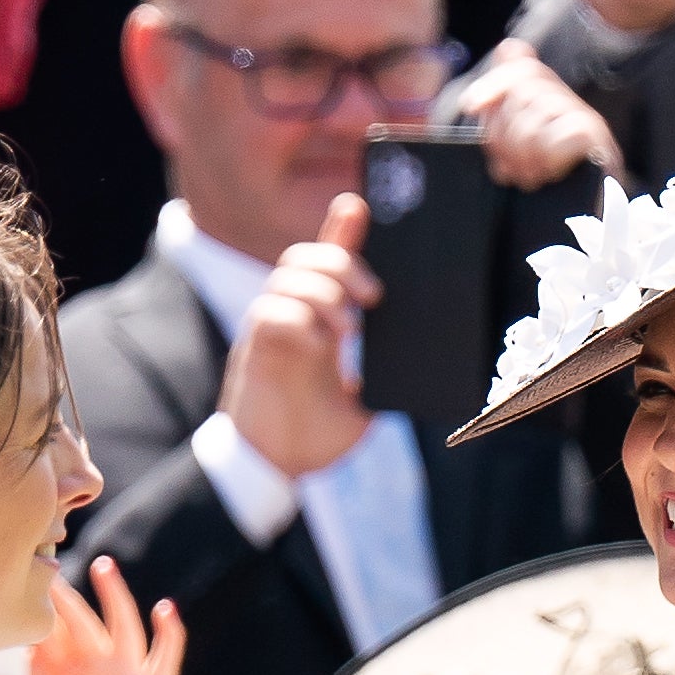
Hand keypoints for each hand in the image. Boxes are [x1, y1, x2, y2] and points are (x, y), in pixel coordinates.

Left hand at [20, 555, 186, 674]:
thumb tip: (29, 649)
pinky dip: (169, 633)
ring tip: (103, 566)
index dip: (36, 610)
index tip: (16, 580)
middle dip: (65, 595)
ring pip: (123, 625)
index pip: (50, 633)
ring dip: (115, 596)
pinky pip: (165, 656)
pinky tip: (165, 609)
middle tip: (48, 564)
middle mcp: (96, 669)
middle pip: (81, 621)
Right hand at [221, 191, 381, 479]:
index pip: (327, 260)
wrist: (275, 469)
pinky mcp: (255, 350)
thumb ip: (380, 377)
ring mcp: (270, 329)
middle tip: (374, 296)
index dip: (341, 228)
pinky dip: (301, 320)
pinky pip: (270, 312)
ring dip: (325, 291)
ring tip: (349, 326)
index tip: (359, 205)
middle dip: (342, 262)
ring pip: (288, 275)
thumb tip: (419, 366)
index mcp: (318, 320)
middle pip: (306, 255)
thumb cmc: (313, 435)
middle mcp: (292, 315)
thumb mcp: (363, 404)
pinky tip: (322, 343)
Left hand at [433, 42, 616, 185]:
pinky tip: (551, 175)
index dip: (494, 80)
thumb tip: (480, 92)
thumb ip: (499, 123)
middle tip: (506, 168)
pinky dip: (548, 159)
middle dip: (503, 131)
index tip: (471, 107)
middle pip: (522, 88)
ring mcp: (586, 117)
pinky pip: (559, 136)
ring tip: (529, 177)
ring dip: (524, 152)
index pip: (520, 62)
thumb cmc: (546, 195)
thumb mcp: (514, 156)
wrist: (590, 228)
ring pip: (537, 113)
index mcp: (546, 100)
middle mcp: (567, 102)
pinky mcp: (597, 139)